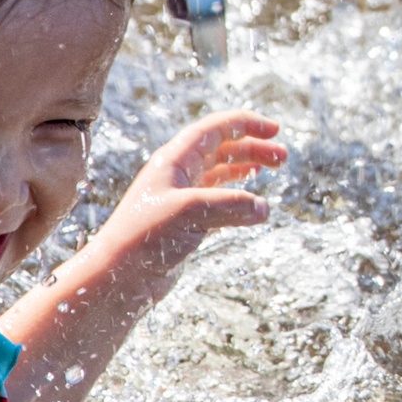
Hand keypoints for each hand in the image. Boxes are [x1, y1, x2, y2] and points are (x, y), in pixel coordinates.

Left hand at [103, 111, 287, 269]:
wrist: (118, 277)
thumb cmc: (144, 238)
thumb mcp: (190, 214)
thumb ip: (230, 206)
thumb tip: (264, 208)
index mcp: (174, 160)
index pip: (215, 129)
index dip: (245, 124)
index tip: (275, 129)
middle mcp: (177, 174)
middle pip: (222, 148)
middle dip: (253, 147)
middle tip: (283, 157)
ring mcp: (181, 198)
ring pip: (221, 172)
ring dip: (248, 167)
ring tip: (274, 169)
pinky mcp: (185, 222)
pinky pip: (218, 198)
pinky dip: (239, 194)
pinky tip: (253, 201)